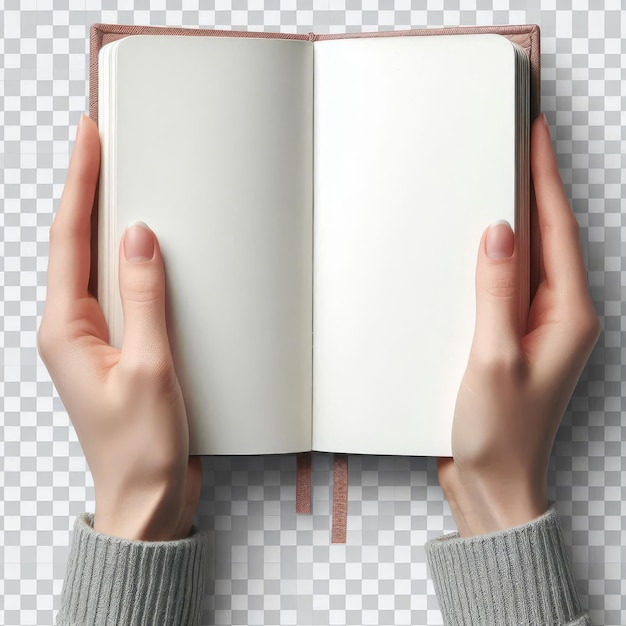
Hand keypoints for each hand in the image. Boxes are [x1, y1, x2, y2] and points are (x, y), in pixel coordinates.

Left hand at [38, 115, 200, 540]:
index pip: (69, 239)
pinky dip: (129, 263)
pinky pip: (120, 293)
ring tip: (116, 182)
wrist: (145, 499)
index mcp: (66, 331)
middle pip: (74, 245)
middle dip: (85, 191)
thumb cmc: (141, 449)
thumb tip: (138, 237)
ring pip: (96, 267)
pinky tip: (141, 250)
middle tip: (97, 146)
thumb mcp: (150, 368)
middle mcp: (73, 330)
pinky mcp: (118, 350)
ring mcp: (94, 340)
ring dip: (105, 223)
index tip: (87, 138)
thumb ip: (144, 299)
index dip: (78, 184)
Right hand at [438, 114, 599, 537]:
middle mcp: (558, 318)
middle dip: (536, 187)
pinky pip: (506, 285)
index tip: (536, 135)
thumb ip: (496, 294)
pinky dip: (495, 259)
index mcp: (567, 318)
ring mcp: (536, 328)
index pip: (556, 233)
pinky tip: (479, 248)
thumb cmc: (500, 434)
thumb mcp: (494, 359)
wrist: (493, 484)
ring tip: (501, 181)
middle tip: (521, 145)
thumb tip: (499, 234)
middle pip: (548, 238)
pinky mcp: (512, 339)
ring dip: (516, 220)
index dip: (545, 179)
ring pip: (528, 260)